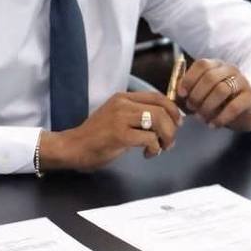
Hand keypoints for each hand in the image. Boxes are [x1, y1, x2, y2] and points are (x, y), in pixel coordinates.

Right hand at [38, 91, 181, 171]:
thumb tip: (167, 121)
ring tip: (161, 148)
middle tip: (170, 141)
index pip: (157, 96)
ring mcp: (120, 118)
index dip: (173, 109)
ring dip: (166, 137)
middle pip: (161, 108)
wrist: (73, 147)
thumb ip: (138, 116)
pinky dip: (155, 148)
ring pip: (158, 120)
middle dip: (172, 127)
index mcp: (123, 97)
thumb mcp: (117, 117)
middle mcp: (123, 103)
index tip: (177, 123)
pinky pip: (149, 138)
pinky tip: (148, 154)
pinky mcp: (120, 135)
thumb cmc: (96, 136)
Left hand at [176, 59, 250, 131]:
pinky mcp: (250, 97)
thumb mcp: (202, 95)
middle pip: (210, 77)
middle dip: (197, 95)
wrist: (244, 113)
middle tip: (192, 108)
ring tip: (201, 118)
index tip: (181, 94)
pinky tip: (213, 125)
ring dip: (207, 107)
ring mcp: (242, 82)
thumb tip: (176, 94)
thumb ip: (188, 93)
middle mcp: (230, 70)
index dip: (189, 79)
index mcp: (216, 65)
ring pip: (221, 90)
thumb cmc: (219, 103)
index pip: (202, 64)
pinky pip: (234, 106)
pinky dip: (220, 118)